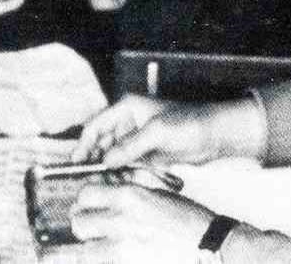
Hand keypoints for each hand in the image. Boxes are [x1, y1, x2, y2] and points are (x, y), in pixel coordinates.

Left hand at [70, 184, 213, 263]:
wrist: (207, 246)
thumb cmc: (189, 221)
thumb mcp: (160, 194)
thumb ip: (131, 191)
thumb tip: (108, 189)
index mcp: (131, 198)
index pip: (86, 195)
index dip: (86, 199)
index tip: (90, 203)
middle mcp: (121, 221)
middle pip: (79, 222)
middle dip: (84, 223)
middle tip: (91, 224)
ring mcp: (122, 248)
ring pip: (84, 249)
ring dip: (89, 246)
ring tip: (98, 245)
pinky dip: (98, 260)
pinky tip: (104, 255)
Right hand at [72, 95, 266, 167]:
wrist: (214, 134)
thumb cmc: (190, 123)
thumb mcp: (157, 133)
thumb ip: (130, 146)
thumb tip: (107, 160)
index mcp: (128, 107)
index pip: (96, 125)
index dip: (84, 144)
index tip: (76, 163)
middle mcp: (129, 122)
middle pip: (102, 142)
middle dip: (95, 159)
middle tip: (89, 178)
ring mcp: (138, 138)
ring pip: (113, 155)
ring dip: (108, 169)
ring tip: (104, 183)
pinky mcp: (147, 152)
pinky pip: (127, 164)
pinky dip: (122, 173)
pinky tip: (120, 182)